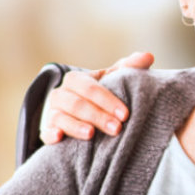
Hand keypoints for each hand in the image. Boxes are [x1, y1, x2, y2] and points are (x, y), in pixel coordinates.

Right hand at [38, 52, 153, 143]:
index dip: (107, 100)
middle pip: (77, 104)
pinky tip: (59, 138)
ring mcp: (52, 113)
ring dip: (76, 126)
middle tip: (117, 128)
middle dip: (98, 116)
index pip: (90, 88)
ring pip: (61, 117)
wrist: (77, 111)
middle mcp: (60, 94)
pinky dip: (50, 134)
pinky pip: (45, 132)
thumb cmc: (98, 94)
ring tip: (92, 134)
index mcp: (76, 80)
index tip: (125, 114)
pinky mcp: (47, 130)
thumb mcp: (111, 79)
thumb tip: (148, 56)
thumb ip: (128, 68)